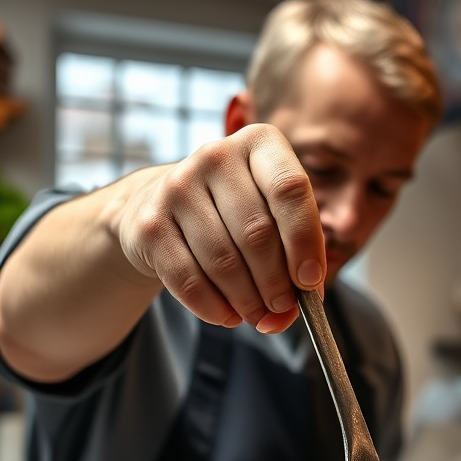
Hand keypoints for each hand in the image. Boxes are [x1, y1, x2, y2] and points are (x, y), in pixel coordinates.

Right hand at [115, 124, 325, 333]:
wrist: (161, 207)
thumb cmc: (234, 214)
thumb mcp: (272, 217)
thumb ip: (295, 254)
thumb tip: (307, 301)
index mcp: (260, 144)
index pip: (290, 189)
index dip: (305, 241)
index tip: (310, 282)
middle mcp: (216, 156)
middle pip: (257, 233)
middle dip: (276, 284)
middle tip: (283, 311)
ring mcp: (177, 187)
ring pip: (224, 261)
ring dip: (247, 301)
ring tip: (258, 316)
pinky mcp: (150, 223)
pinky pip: (188, 279)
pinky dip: (214, 308)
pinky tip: (227, 316)